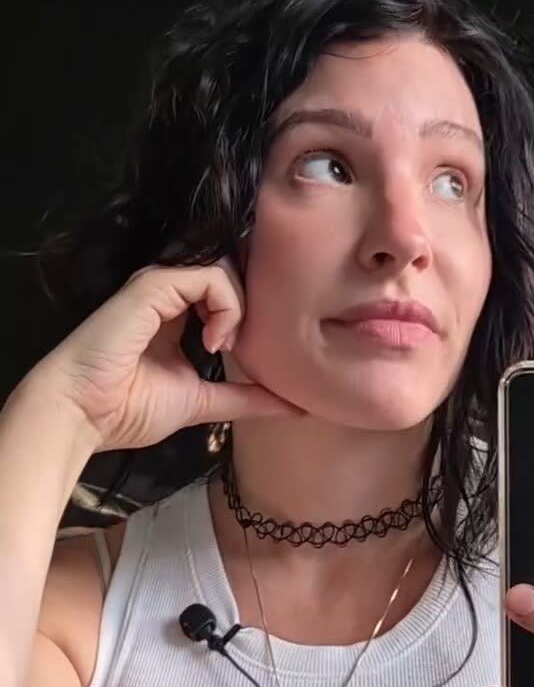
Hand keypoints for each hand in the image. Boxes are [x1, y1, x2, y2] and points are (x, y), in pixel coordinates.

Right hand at [37, 256, 302, 452]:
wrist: (83, 414)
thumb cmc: (129, 410)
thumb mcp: (203, 402)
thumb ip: (245, 399)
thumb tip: (296, 407)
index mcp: (177, 316)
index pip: (227, 294)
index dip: (251, 315)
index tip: (250, 354)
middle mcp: (170, 295)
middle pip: (232, 276)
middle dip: (253, 310)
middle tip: (242, 350)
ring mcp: (162, 286)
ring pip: (227, 272)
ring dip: (239, 311)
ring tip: (223, 347)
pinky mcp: (156, 284)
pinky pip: (213, 276)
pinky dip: (227, 308)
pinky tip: (214, 341)